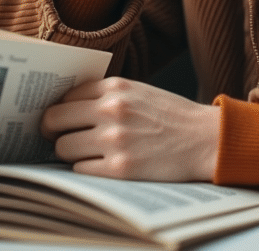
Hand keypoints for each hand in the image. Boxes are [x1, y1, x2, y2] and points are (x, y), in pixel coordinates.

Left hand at [42, 77, 219, 181]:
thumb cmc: (171, 116)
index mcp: (115, 87)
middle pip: (54, 121)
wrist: (205, 139)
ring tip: (86, 153)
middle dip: (53, 132)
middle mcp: (112, 110)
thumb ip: (106, 95)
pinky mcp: (120, 168)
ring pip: (63, 148)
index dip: (59, 110)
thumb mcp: (139, 91)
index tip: (59, 120)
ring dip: (70, 153)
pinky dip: (86, 168)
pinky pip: (80, 170)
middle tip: (59, 138)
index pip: (64, 96)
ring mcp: (115, 140)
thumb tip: (65, 107)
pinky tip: (102, 164)